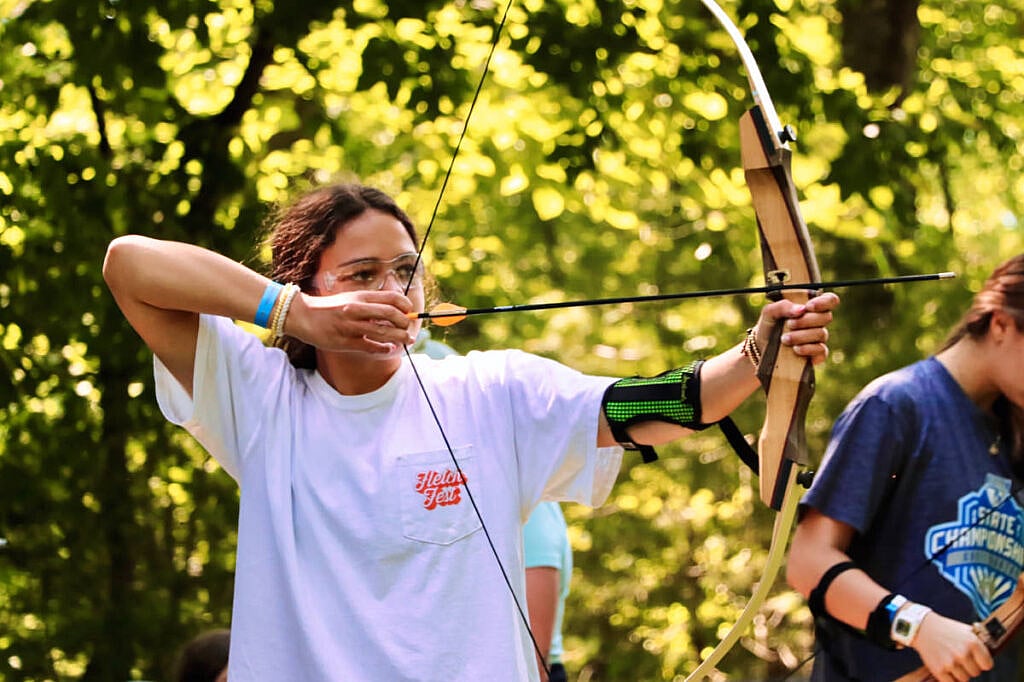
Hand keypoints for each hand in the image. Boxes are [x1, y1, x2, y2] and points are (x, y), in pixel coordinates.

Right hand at [285, 290, 418, 354]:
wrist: (303, 316)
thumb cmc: (329, 308)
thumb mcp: (350, 298)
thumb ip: (369, 303)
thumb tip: (394, 310)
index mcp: (359, 297)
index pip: (390, 297)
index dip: (405, 304)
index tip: (409, 310)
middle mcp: (356, 310)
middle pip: (390, 314)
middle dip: (405, 322)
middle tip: (409, 327)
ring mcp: (350, 326)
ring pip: (383, 332)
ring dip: (399, 337)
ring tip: (407, 340)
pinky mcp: (345, 342)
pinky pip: (370, 347)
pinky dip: (383, 349)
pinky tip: (389, 349)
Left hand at [756, 292, 838, 365]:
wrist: (761, 348)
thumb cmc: (768, 326)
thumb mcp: (769, 312)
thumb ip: (783, 306)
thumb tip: (801, 309)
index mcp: (810, 307)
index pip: (830, 300)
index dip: (824, 302)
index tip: (808, 307)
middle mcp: (817, 322)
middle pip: (826, 317)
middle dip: (806, 321)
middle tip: (789, 324)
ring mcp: (818, 338)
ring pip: (822, 334)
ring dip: (801, 336)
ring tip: (784, 339)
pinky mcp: (817, 354)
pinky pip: (821, 350)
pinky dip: (808, 349)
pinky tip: (796, 349)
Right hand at [912, 611, 992, 681]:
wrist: (922, 627)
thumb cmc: (946, 628)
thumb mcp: (966, 630)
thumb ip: (979, 643)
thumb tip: (992, 653)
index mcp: (973, 643)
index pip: (987, 665)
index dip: (981, 662)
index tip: (976, 659)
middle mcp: (963, 653)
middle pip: (976, 673)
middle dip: (969, 667)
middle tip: (960, 658)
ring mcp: (951, 663)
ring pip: (964, 679)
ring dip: (959, 673)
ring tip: (951, 661)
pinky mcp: (939, 670)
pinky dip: (950, 678)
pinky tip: (946, 668)